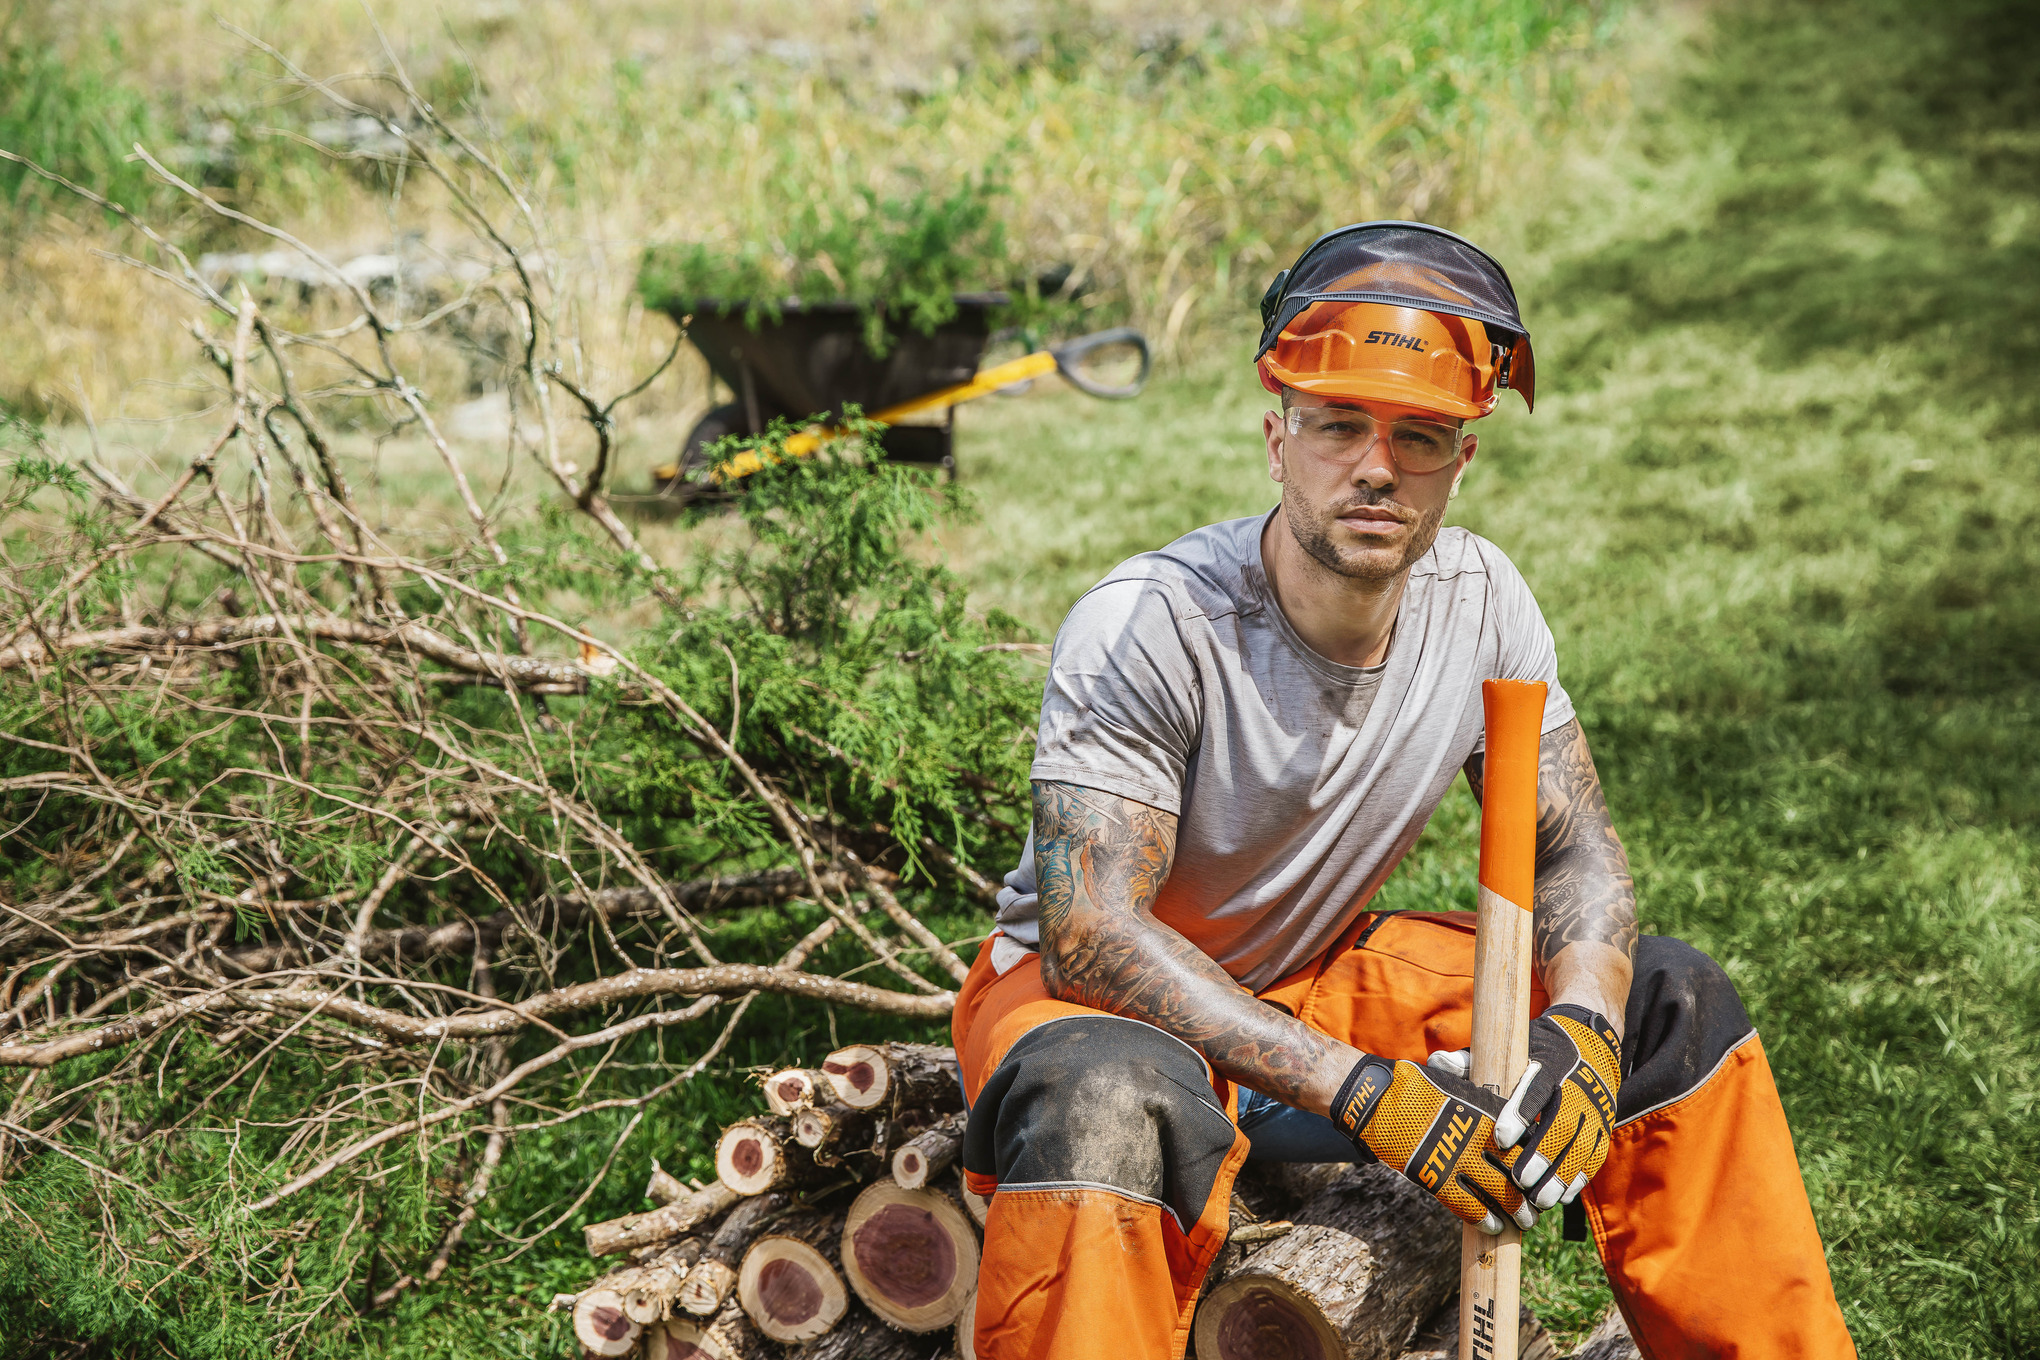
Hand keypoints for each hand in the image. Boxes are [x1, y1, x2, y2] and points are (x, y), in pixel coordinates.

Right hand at [1330, 1056, 1535, 1234]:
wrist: (1376, 1099)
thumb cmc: (1417, 1088)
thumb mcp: (1458, 1088)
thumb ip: (1485, 1107)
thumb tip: (1512, 1121)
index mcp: (1486, 1112)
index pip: (1525, 1143)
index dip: (1539, 1163)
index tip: (1546, 1176)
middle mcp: (1476, 1137)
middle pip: (1517, 1172)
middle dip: (1531, 1194)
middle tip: (1538, 1209)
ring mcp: (1456, 1158)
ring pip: (1498, 1193)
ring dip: (1514, 1212)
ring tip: (1523, 1224)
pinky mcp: (1436, 1176)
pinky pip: (1467, 1204)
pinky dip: (1482, 1218)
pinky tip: (1492, 1227)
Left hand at [1427, 1004, 1621, 1211]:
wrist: (1590, 1043)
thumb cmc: (1535, 1052)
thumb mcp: (1509, 1047)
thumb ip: (1473, 1059)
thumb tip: (1437, 1063)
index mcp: (1549, 1064)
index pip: (1536, 1088)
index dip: (1519, 1113)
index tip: (1500, 1138)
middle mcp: (1576, 1086)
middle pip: (1563, 1123)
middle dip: (1542, 1155)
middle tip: (1519, 1182)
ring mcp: (1595, 1108)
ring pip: (1584, 1145)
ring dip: (1562, 1175)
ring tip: (1539, 1199)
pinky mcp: (1605, 1126)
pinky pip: (1596, 1156)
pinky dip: (1579, 1177)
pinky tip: (1561, 1198)